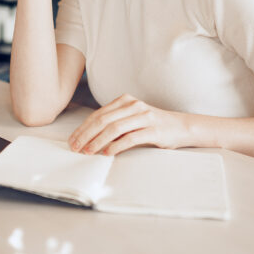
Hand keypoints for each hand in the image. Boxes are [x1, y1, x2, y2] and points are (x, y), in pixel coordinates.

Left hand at [68, 94, 191, 155]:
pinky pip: (130, 138)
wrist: (181, 127)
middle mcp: (134, 105)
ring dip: (98, 141)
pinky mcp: (154, 130)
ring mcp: (144, 117)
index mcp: (125, 100)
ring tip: (88, 151)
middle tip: (75, 147)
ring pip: (114, 128)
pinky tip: (107, 153)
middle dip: (86, 135)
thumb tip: (88, 137)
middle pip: (103, 120)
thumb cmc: (152, 125)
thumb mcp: (132, 118)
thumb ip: (114, 122)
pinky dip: (116, 146)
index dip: (83, 128)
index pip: (98, 114)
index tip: (73, 140)